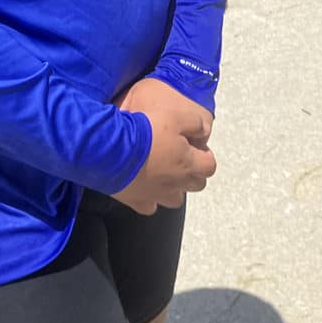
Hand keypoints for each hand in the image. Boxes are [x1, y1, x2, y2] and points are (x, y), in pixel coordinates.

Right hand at [112, 77, 215, 213]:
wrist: (111, 149)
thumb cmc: (146, 131)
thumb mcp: (176, 117)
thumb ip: (196, 124)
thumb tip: (204, 132)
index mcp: (189, 164)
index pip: (210, 166)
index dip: (204, 156)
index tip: (194, 147)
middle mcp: (176, 184)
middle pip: (196, 184)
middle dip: (193, 172)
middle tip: (180, 157)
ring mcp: (157, 195)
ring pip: (175, 199)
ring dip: (174, 187)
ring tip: (163, 173)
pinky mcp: (136, 201)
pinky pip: (149, 206)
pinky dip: (150, 198)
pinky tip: (144, 185)